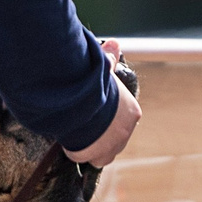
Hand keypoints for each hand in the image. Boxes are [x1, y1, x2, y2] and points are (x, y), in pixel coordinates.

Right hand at [66, 40, 140, 166]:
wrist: (80, 101)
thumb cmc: (92, 82)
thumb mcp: (102, 69)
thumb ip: (109, 60)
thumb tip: (114, 43)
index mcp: (132, 112)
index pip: (125, 119)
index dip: (110, 117)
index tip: (97, 111)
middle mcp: (126, 131)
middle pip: (115, 138)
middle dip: (102, 134)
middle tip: (87, 124)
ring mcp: (111, 146)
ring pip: (105, 154)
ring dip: (94, 148)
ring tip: (79, 136)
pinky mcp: (94, 155)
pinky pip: (86, 158)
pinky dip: (78, 152)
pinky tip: (70, 141)